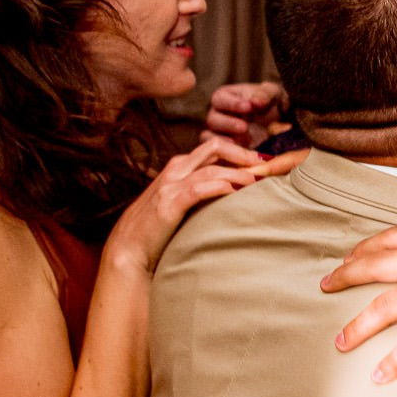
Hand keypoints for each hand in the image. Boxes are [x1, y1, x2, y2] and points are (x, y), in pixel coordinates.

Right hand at [106, 140, 301, 273]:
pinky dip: (222, 187)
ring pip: (212, 168)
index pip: (214, 148)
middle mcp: (175, 170)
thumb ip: (200, 192)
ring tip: (260, 180)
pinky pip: (200, 188)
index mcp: (178, 167)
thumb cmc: (158, 228)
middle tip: (268, 164)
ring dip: (240, 172)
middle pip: (215, 147)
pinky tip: (237, 192)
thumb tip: (234, 191)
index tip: (264, 160)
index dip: (241, 150)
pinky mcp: (170, 203)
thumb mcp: (179, 202)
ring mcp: (171, 185)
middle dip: (245, 153)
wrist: (128, 249)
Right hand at [202, 81, 288, 148]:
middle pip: (213, 119)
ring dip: (225, 140)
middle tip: (244, 127)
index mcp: (224, 97)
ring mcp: (218, 133)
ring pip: (210, 137)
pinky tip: (240, 155)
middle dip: (229, 124)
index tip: (248, 106)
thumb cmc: (270, 102)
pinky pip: (216, 153)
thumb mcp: (272, 93)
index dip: (232, 103)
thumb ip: (264, 94)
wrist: (278, 121)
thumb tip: (256, 101)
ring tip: (242, 142)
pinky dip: (226, 153)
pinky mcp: (224, 149)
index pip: (220, 98)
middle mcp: (217, 115)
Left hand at [321, 222, 396, 382]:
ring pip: (388, 305)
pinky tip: (381, 374)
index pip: (392, 238)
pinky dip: (396, 360)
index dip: (364, 249)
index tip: (348, 258)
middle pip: (378, 265)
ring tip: (341, 341)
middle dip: (346, 276)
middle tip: (325, 287)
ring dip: (359, 325)